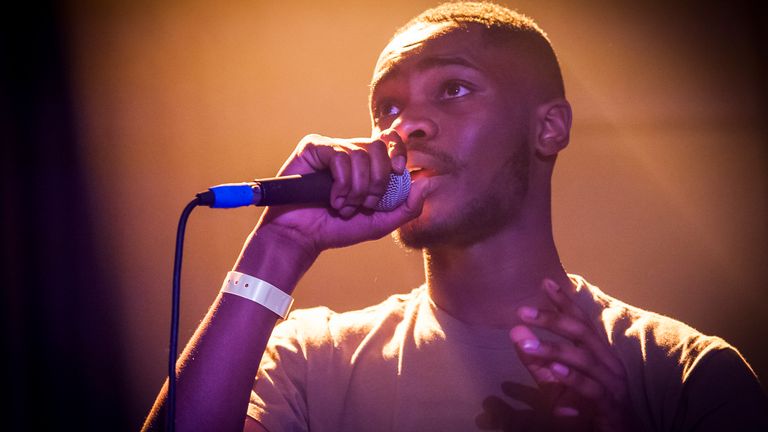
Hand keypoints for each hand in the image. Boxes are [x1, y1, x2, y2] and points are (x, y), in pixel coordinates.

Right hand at [257, 131, 433, 255]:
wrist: (303, 237)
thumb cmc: (337, 229)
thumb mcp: (380, 223)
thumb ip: (407, 206)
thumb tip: (428, 182)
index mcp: (368, 164)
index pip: (390, 140)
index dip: (398, 151)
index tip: (398, 172)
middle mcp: (351, 151)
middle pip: (378, 147)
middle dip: (377, 182)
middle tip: (365, 204)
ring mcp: (331, 148)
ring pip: (360, 154)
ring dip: (357, 188)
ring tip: (344, 207)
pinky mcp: (313, 148)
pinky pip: (339, 157)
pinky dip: (342, 183)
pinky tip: (333, 199)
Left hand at [510, 279, 637, 430]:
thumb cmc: (584, 404)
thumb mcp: (554, 380)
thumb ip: (536, 359)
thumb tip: (516, 333)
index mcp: (597, 351)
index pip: (580, 321)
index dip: (564, 301)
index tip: (544, 282)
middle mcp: (608, 361)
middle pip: (581, 332)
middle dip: (552, 319)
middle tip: (522, 311)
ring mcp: (612, 383)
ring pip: (584, 359)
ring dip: (553, 350)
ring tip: (527, 344)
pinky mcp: (609, 405)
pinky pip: (591, 389)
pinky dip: (572, 379)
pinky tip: (554, 370)